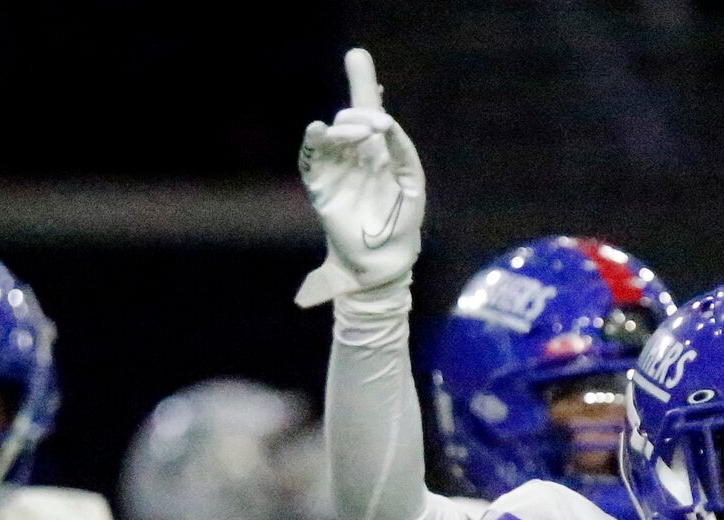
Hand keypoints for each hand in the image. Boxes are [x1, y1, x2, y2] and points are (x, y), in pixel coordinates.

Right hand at [295, 49, 425, 306]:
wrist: (385, 258)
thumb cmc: (401, 222)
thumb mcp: (411, 183)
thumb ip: (401, 149)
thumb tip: (385, 119)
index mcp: (378, 151)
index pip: (369, 112)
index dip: (364, 85)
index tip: (357, 56)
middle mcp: (354, 155)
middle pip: (349, 119)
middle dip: (358, 115)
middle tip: (372, 126)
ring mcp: (335, 168)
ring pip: (332, 136)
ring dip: (342, 129)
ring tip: (356, 135)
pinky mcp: (320, 185)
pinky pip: (312, 158)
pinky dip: (314, 142)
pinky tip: (319, 130)